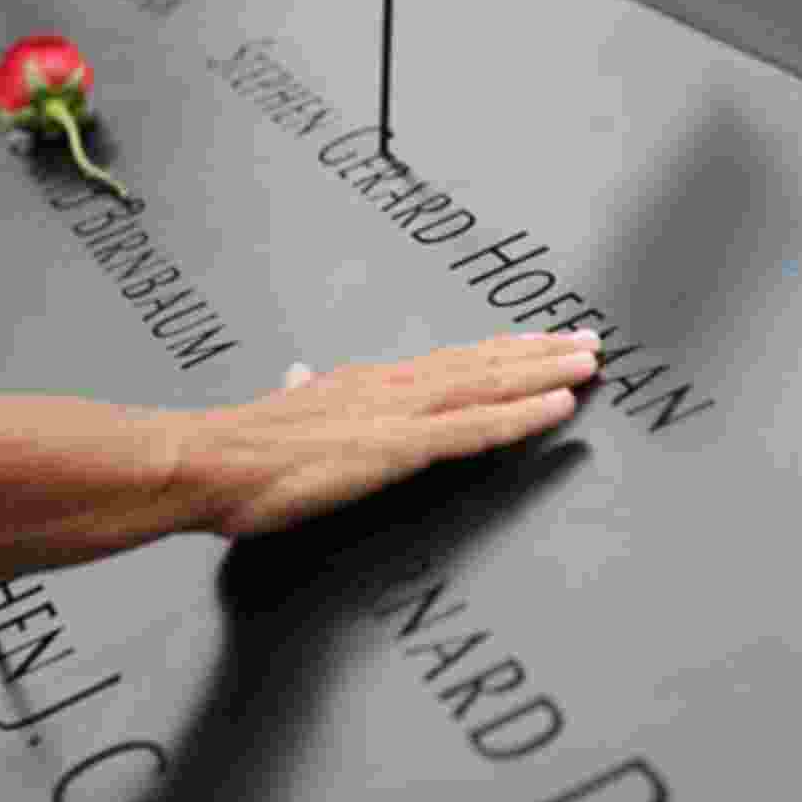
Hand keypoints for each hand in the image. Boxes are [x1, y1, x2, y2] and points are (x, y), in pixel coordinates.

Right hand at [172, 331, 600, 540]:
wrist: (211, 460)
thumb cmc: (243, 447)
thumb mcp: (282, 408)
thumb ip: (304, 391)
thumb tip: (300, 375)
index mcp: (371, 383)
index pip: (453, 360)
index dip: (501, 351)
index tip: (539, 341)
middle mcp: (396, 386)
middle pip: (484, 363)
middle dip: (541, 352)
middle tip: (589, 341)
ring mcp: (402, 413)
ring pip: (491, 385)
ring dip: (546, 374)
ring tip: (590, 363)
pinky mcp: (401, 446)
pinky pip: (477, 429)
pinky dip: (523, 416)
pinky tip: (558, 408)